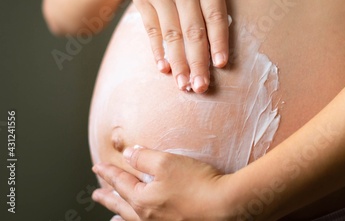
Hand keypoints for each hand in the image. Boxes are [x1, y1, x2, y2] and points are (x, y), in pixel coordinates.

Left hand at [92, 147, 235, 220]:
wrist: (225, 206)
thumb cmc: (197, 184)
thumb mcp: (167, 162)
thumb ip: (144, 157)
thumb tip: (129, 154)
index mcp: (143, 200)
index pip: (120, 183)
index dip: (109, 173)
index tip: (98, 167)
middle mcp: (148, 217)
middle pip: (122, 205)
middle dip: (108, 197)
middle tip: (96, 194)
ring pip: (133, 220)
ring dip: (120, 215)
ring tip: (112, 217)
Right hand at [114, 0, 255, 92]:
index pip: (215, 16)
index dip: (218, 41)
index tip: (221, 64)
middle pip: (193, 31)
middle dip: (198, 62)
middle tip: (202, 87)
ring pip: (172, 34)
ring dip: (178, 62)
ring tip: (184, 85)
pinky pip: (151, 28)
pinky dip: (157, 49)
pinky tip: (163, 67)